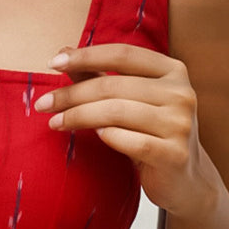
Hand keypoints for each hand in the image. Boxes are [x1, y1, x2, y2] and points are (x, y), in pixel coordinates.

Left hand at [33, 44, 220, 220]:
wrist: (185, 179)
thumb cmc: (150, 132)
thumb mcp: (130, 99)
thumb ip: (99, 75)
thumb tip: (63, 50)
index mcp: (173, 71)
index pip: (123, 54)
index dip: (85, 56)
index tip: (52, 62)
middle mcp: (182, 93)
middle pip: (113, 85)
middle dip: (72, 94)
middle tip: (43, 104)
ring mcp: (181, 124)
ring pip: (116, 112)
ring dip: (78, 116)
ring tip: (55, 122)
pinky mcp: (174, 154)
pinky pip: (128, 141)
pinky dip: (105, 136)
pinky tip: (92, 136)